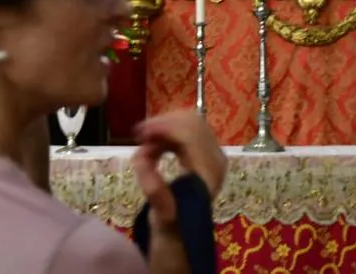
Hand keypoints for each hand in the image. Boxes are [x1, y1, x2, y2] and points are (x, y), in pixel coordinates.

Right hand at [131, 110, 226, 227]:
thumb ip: (153, 189)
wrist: (183, 233)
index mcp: (209, 172)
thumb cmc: (171, 225)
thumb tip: (141, 159)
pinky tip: (153, 145)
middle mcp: (216, 158)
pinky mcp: (206, 152)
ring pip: (189, 122)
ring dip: (164, 128)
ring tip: (144, 144)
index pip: (190, 134)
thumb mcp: (160, 214)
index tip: (139, 133)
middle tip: (138, 135)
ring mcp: (213, 154)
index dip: (163, 127)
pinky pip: (188, 130)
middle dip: (163, 123)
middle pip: (191, 122)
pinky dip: (168, 133)